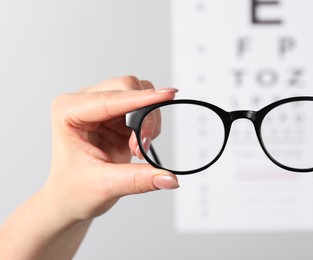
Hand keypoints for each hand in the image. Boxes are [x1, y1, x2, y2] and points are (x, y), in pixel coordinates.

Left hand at [44, 76, 178, 220]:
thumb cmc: (74, 190)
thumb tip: (170, 178)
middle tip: (142, 145)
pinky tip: (138, 145)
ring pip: (140, 95)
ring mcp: (102, 107)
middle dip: (144, 115)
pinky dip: (148, 126)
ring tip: (138, 149)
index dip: (141, 99)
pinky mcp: (117, 115)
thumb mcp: (105, 185)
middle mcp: (84, 103)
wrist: (71, 199)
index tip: (167, 95)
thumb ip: (139, 179)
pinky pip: (144, 108)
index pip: (111, 98)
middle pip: (128, 88)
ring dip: (148, 121)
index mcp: (68, 111)